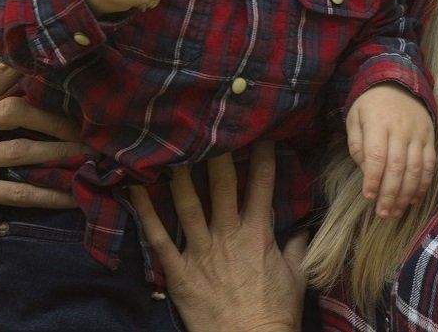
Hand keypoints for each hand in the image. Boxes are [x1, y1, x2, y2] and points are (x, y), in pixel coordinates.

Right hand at [0, 62, 83, 266]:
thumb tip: (54, 72)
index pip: (2, 71)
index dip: (37, 66)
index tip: (75, 67)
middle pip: (16, 109)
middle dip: (58, 120)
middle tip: (93, 129)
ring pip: (22, 151)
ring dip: (62, 155)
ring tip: (93, 158)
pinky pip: (17, 191)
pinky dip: (49, 194)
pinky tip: (72, 196)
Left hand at [129, 142, 306, 331]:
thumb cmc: (274, 314)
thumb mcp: (297, 277)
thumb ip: (297, 248)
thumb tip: (303, 229)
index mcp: (258, 234)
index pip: (262, 185)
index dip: (262, 155)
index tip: (260, 132)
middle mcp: (229, 236)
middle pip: (223, 185)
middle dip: (217, 153)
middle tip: (209, 126)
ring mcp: (203, 252)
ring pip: (188, 203)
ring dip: (180, 174)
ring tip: (171, 147)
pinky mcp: (180, 271)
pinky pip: (159, 237)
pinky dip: (145, 212)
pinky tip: (134, 189)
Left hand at [347, 83, 435, 218]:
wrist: (399, 84)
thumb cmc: (371, 105)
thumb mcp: (355, 118)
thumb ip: (357, 145)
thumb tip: (366, 172)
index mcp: (378, 122)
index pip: (376, 156)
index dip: (373, 179)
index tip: (368, 196)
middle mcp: (400, 129)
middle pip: (397, 166)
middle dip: (390, 193)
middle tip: (383, 213)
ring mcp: (418, 134)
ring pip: (415, 169)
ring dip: (406, 194)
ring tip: (396, 211)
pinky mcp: (430, 138)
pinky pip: (430, 164)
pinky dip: (423, 184)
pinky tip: (414, 198)